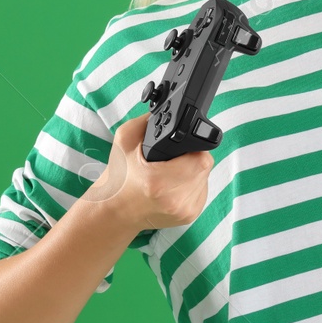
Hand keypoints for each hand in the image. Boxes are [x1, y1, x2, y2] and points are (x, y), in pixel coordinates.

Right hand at [87, 113, 215, 231]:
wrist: (115, 211)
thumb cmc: (119, 177)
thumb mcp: (125, 140)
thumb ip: (148, 120)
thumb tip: (171, 106)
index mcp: (159, 183)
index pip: (200, 159)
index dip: (194, 147)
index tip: (181, 147)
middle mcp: (175, 200)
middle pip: (205, 166)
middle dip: (193, 156)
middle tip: (174, 157)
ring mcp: (185, 211)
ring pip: (206, 177)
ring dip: (194, 170)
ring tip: (172, 171)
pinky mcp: (190, 216)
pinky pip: (202, 190)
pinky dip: (193, 183)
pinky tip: (175, 183)